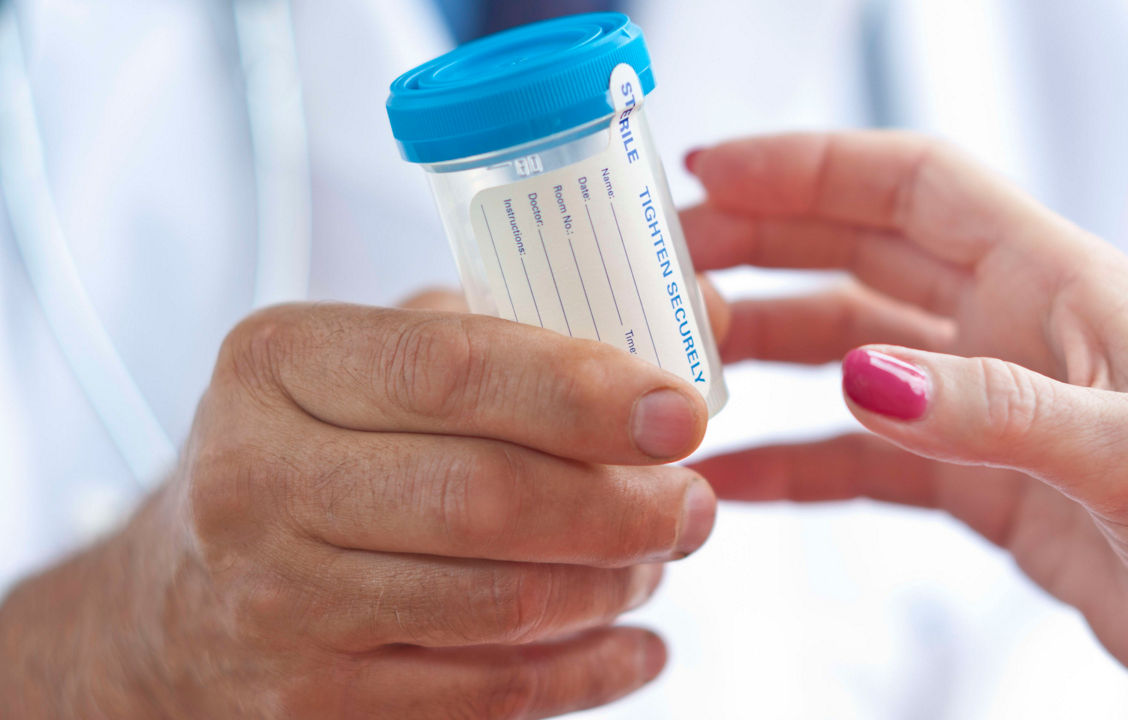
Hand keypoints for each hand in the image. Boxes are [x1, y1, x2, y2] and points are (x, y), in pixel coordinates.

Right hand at [0, 294, 716, 717]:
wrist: (185, 594)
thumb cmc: (324, 448)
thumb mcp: (384, 357)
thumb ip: (522, 328)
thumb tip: (700, 317)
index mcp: (280, 360)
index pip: (452, 368)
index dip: (584, 393)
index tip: (683, 415)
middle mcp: (257, 479)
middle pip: (484, 498)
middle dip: (623, 507)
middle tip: (693, 504)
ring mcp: (275, 603)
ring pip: (499, 608)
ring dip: (614, 587)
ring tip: (658, 559)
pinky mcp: (312, 702)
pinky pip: (489, 698)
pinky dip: (588, 673)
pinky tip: (636, 644)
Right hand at [682, 132, 1127, 716]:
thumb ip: (996, 410)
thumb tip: (862, 377)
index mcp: (1052, 282)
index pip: (912, 183)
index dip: (810, 165)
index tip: (714, 170)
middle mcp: (1009, 328)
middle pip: (860, 252)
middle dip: (762, 244)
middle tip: (672, 260)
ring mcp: (985, 404)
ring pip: (848, 349)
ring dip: (767, 349)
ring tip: (686, 366)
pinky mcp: (977, 481)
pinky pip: (861, 458)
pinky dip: (794, 462)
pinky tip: (738, 480)